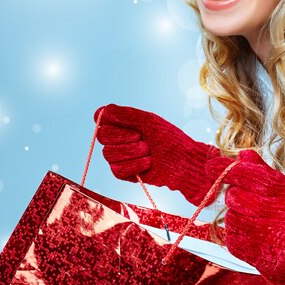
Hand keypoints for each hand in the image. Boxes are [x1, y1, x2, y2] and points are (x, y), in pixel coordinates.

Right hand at [94, 104, 231, 205]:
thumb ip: (125, 114)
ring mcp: (119, 156)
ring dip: (133, 152)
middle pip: (102, 136)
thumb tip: (102, 111)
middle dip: (124, 137)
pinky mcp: (123, 173)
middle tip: (143, 138)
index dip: (110, 121)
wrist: (183, 161)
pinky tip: (148, 163)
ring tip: (149, 151)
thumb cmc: (169, 138)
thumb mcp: (148, 121)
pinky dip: (135, 166)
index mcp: (123, 124)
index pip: (101, 119)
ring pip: (108, 154)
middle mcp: (118, 139)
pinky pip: (116, 170)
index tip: (129, 124)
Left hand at [206, 149, 284, 284]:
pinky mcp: (255, 253)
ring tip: (251, 219)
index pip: (252, 175)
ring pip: (231, 216)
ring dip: (235, 215)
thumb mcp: (284, 187)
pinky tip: (251, 234)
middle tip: (246, 200)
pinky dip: (236, 233)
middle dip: (234, 195)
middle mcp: (280, 212)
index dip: (228, 170)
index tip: (211, 166)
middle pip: (235, 196)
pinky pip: (231, 236)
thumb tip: (242, 154)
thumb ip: (262, 169)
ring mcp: (268, 234)